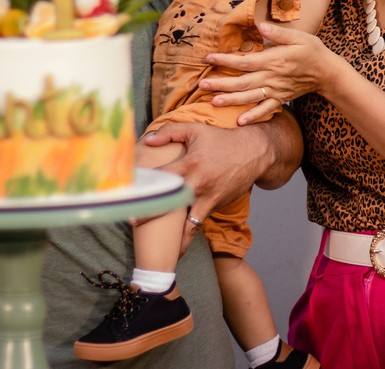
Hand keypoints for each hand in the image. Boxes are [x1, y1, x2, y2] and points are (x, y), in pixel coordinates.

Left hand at [139, 112, 301, 252]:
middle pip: (171, 204)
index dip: (145, 184)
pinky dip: (188, 231)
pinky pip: (199, 221)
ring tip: (161, 254)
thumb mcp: (197, 130)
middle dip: (151, 216)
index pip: (162, 177)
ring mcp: (209, 198)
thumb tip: (147, 141)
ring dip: (176, 239)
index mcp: (190, 164)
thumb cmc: (223, 140)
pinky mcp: (216, 205)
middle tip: (133, 224)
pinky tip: (177, 245)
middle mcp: (198, 184)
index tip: (129, 193)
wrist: (255, 153)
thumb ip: (170, 132)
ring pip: (189, 224)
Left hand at [200, 22, 336, 124]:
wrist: (328, 73)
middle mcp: (272, 77)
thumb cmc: (312, 51)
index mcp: (273, 60)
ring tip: (213, 102)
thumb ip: (279, 33)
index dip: (225, 60)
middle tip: (202, 85)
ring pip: (249, 96)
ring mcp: (276, 90)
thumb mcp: (299, 36)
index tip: (208, 58)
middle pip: (242, 81)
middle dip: (221, 83)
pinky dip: (253, 116)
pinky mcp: (281, 99)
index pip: (244, 61)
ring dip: (231, 100)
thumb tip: (261, 26)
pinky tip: (240, 122)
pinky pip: (265, 109)